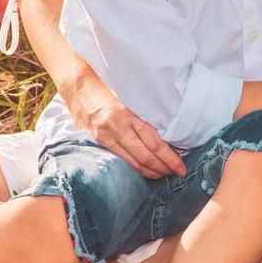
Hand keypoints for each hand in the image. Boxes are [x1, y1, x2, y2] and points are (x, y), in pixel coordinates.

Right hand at [64, 69, 185, 178]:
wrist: (80, 87)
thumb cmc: (112, 88)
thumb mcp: (131, 97)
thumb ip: (146, 113)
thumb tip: (170, 131)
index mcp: (130, 113)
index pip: (154, 141)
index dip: (169, 157)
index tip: (181, 166)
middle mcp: (119, 126)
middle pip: (145, 155)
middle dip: (163, 167)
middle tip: (177, 173)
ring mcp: (107, 135)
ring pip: (133, 162)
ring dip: (150, 172)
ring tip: (164, 175)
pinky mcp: (99, 141)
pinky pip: (121, 159)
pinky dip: (135, 168)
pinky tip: (145, 171)